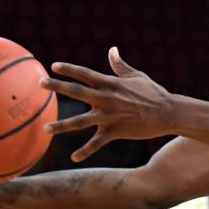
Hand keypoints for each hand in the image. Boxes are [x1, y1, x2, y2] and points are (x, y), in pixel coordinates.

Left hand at [42, 48, 172, 160]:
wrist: (168, 113)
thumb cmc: (154, 93)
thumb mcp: (137, 76)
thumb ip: (121, 65)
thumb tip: (112, 50)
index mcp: (111, 84)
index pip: (85, 74)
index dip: (69, 69)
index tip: (53, 66)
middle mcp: (106, 99)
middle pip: (76, 91)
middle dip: (57, 87)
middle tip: (40, 83)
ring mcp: (110, 116)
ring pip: (80, 122)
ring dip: (62, 126)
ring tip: (45, 128)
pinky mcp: (116, 131)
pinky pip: (97, 143)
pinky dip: (85, 151)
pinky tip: (73, 158)